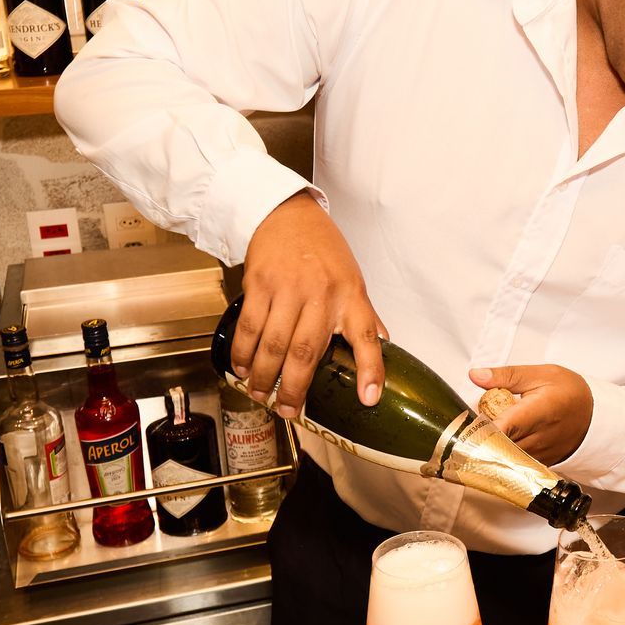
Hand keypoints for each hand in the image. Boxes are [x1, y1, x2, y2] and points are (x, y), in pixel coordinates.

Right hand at [237, 192, 386, 418]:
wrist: (286, 213)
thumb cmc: (322, 250)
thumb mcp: (352, 279)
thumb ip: (364, 317)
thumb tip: (382, 349)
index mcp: (351, 297)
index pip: (367, 337)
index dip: (370, 370)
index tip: (368, 398)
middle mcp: (322, 295)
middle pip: (306, 353)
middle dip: (294, 389)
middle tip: (288, 410)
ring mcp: (288, 289)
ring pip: (273, 344)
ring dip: (264, 376)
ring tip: (260, 394)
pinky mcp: (260, 284)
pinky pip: (250, 327)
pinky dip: (244, 353)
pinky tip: (242, 367)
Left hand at [468, 364, 593, 466]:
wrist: (594, 416)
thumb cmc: (569, 392)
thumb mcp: (540, 374)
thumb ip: (506, 376)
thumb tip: (476, 375)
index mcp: (536, 412)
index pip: (502, 428)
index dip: (481, 428)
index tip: (469, 422)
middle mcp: (537, 438)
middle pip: (497, 446)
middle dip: (480, 435)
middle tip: (476, 421)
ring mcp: (538, 454)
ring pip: (503, 457)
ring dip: (490, 446)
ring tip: (489, 429)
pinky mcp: (538, 464)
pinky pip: (513, 463)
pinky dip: (502, 454)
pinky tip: (501, 441)